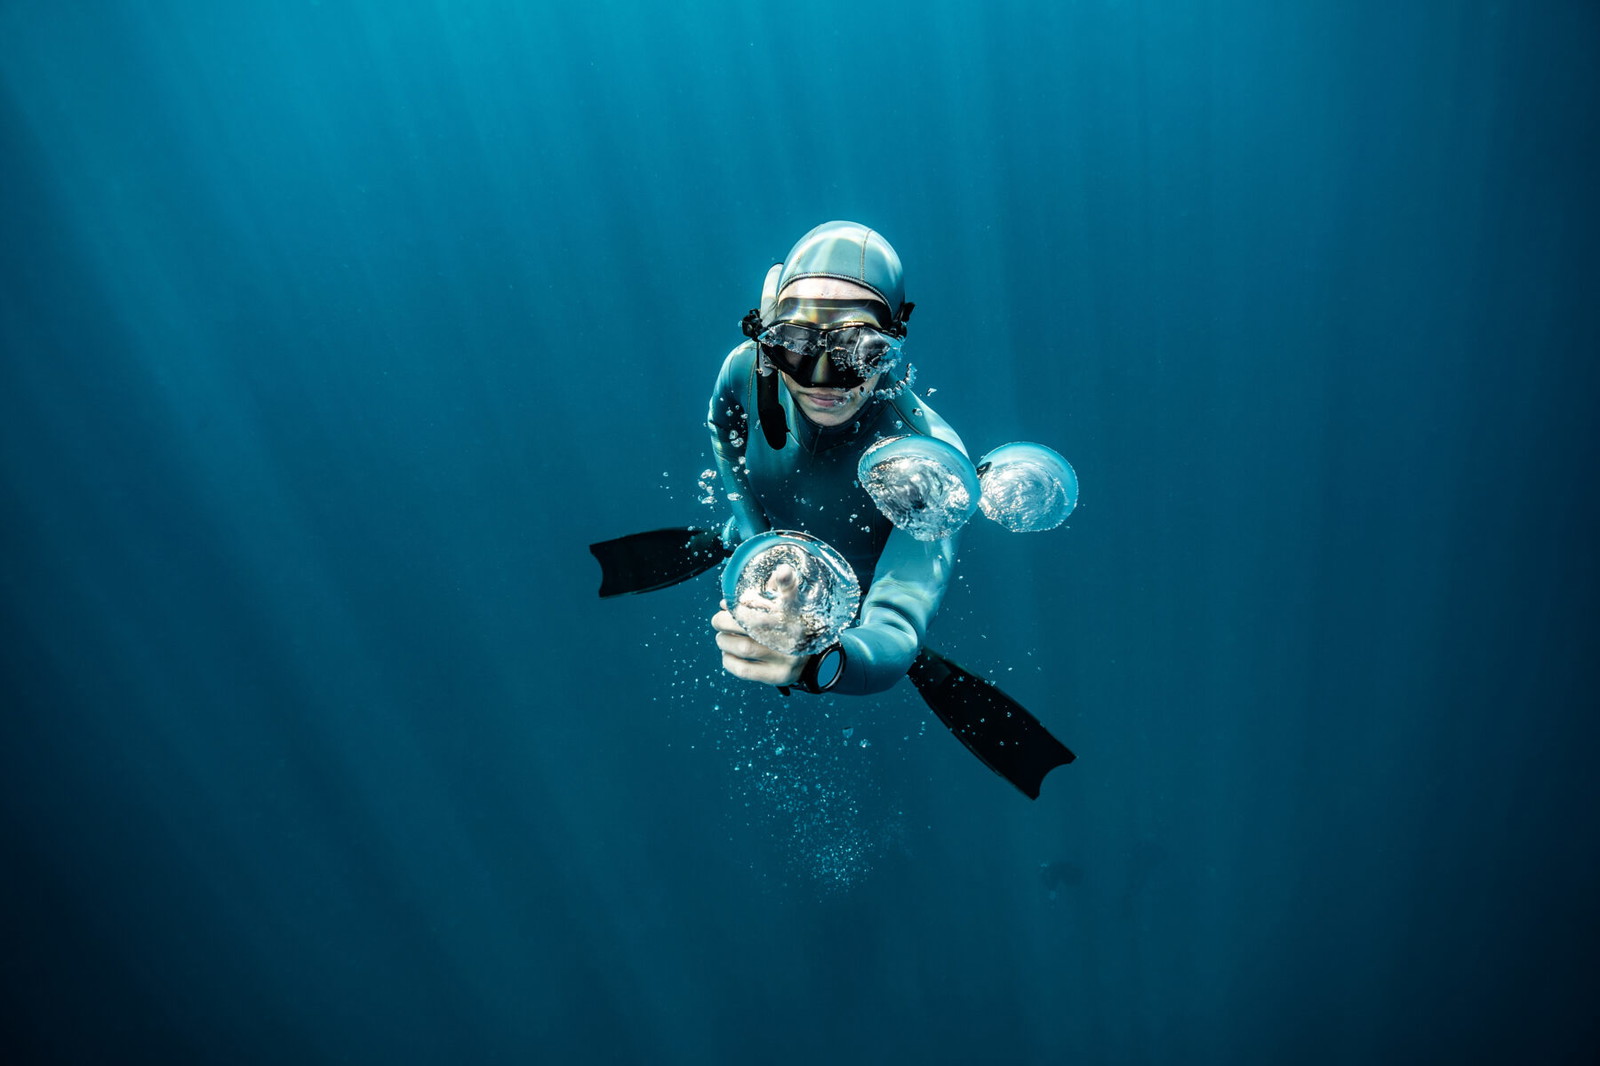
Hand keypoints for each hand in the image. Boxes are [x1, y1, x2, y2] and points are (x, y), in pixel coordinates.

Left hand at [712, 563, 806, 685]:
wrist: (810, 660)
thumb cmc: (788, 626)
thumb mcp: (785, 606)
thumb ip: (763, 594)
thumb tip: (726, 603)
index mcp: (796, 612)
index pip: (793, 592)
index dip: (787, 580)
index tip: (782, 571)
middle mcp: (794, 633)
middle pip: (752, 622)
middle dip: (725, 621)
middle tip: (717, 620)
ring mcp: (787, 657)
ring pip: (743, 647)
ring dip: (724, 641)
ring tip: (721, 638)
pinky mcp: (779, 676)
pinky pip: (744, 670)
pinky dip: (729, 661)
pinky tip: (728, 654)